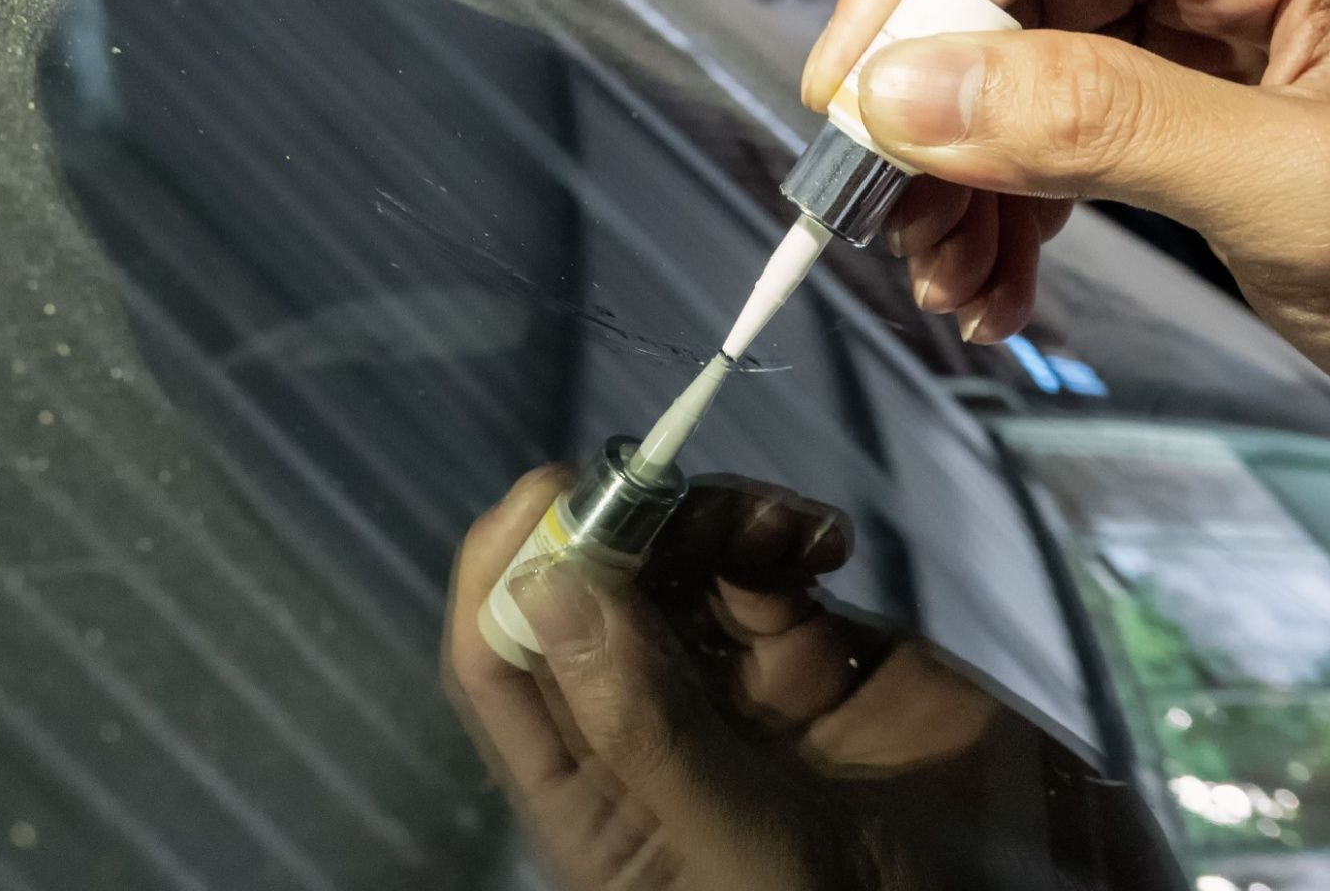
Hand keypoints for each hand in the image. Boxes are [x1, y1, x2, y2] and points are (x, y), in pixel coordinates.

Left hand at [444, 469, 1175, 890]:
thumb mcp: (742, 849)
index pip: (503, 671)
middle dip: (618, 524)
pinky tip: (826, 540)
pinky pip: (767, 561)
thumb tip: (549, 592)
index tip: (549, 495)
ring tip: (779, 526)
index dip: (506, 576)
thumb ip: (647, 729)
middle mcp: (651, 734)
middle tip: (662, 479)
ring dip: (708, 517)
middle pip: (590, 594)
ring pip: (675, 559)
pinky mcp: (814, 649)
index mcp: (601, 803)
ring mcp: (734, 684)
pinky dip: (784, 529)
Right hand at [802, 0, 1329, 472]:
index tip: (843, 109)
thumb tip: (910, 95)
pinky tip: (998, 279)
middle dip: (937, 106)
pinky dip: (1020, 199)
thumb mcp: (1309, 199)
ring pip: (1033, 57)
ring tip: (948, 281)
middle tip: (878, 217)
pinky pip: (1077, 117)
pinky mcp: (1227, 86)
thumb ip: (1096, 129)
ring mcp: (1243, 8)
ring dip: (969, 171)